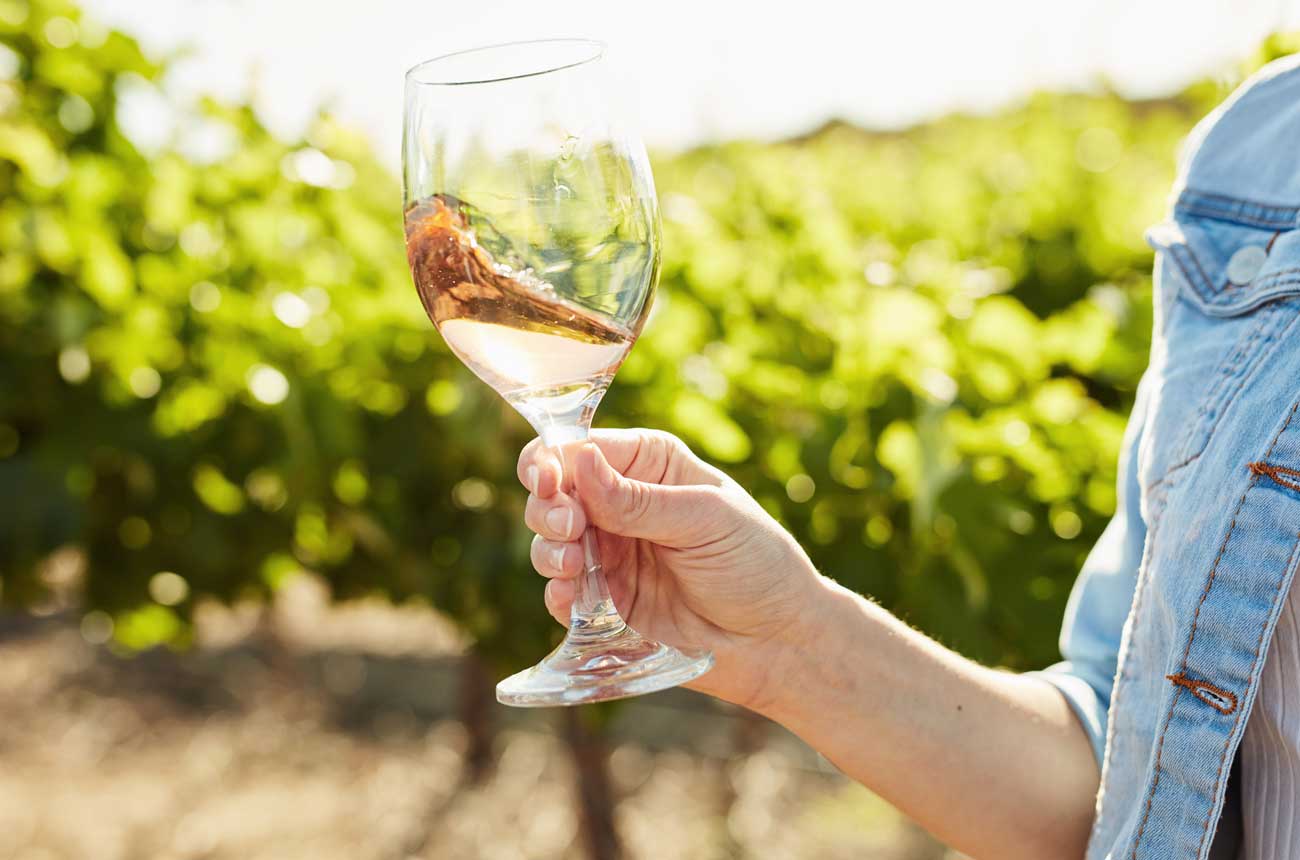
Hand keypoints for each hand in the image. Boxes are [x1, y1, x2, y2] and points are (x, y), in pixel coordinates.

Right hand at [516, 429, 824, 710]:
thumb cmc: (756, 564)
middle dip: (548, 509)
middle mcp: (622, 503)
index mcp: (649, 464)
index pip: (581, 448)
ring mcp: (611, 553)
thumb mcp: (705, 520)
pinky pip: (563, 593)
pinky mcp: (606, 601)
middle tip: (570, 531)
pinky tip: (569, 598)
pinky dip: (557, 593)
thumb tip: (579, 462)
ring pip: (550, 541)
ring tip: (570, 567)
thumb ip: (638, 499)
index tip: (548, 484)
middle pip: (553, 493)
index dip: (552, 462)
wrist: (778, 641)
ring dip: (548, 551)